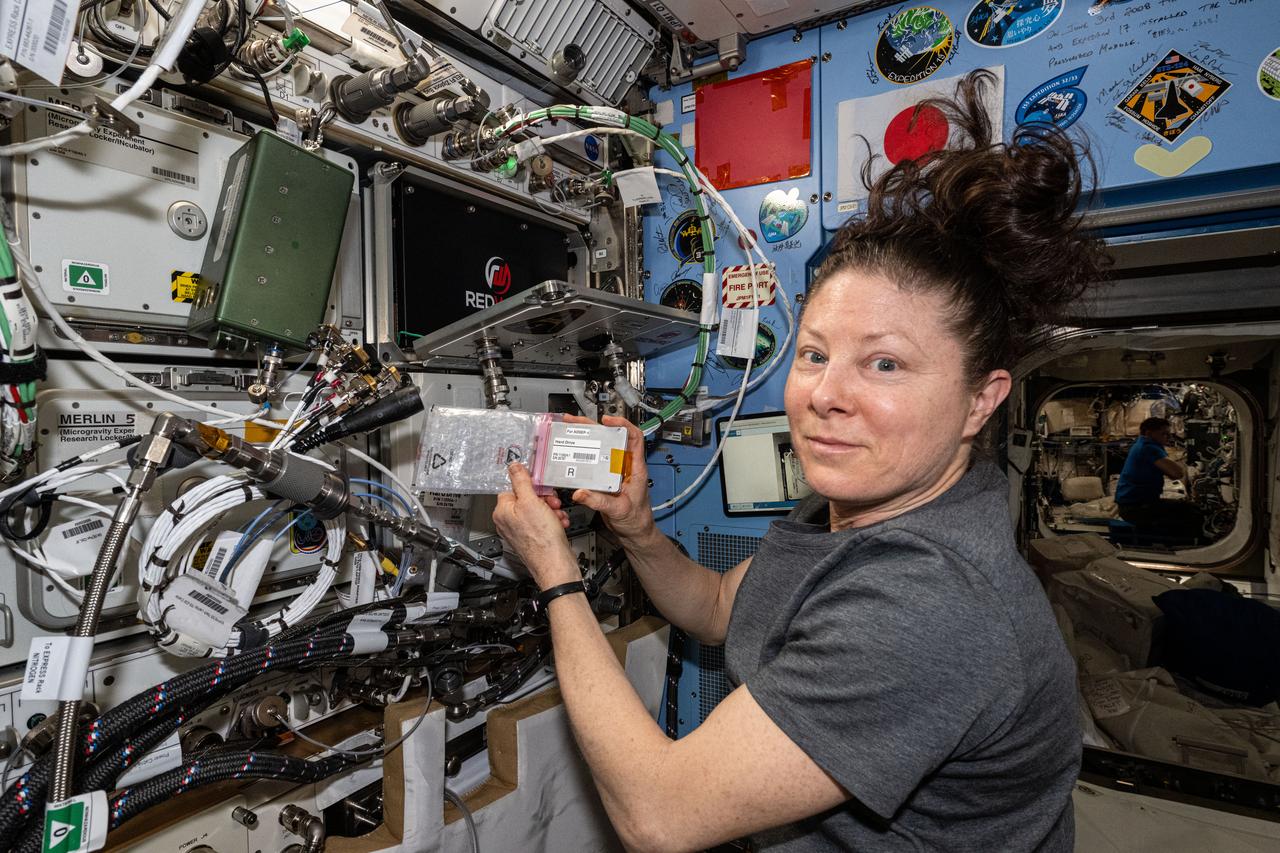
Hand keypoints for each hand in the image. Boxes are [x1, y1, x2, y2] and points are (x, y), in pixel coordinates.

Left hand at [493, 462, 580, 589]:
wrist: (556, 565)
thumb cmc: (542, 539)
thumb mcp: (531, 501)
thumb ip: (521, 481)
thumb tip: (513, 466)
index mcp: (502, 511)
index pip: (513, 487)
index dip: (530, 486)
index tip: (541, 487)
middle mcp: (507, 522)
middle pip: (526, 498)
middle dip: (544, 499)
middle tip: (552, 502)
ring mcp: (520, 531)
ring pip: (537, 510)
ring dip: (551, 510)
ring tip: (557, 515)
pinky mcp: (532, 538)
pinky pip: (542, 522)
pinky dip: (553, 520)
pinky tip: (559, 523)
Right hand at [561, 414, 655, 541]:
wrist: (634, 533)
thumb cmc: (636, 520)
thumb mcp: (619, 510)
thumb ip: (599, 502)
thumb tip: (581, 493)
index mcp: (635, 468)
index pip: (634, 437)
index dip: (622, 424)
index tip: (607, 420)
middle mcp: (624, 466)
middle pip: (611, 438)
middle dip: (593, 427)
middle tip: (575, 421)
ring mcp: (613, 472)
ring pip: (601, 448)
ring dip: (586, 439)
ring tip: (570, 431)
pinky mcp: (604, 479)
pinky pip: (593, 463)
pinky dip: (582, 456)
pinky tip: (570, 453)